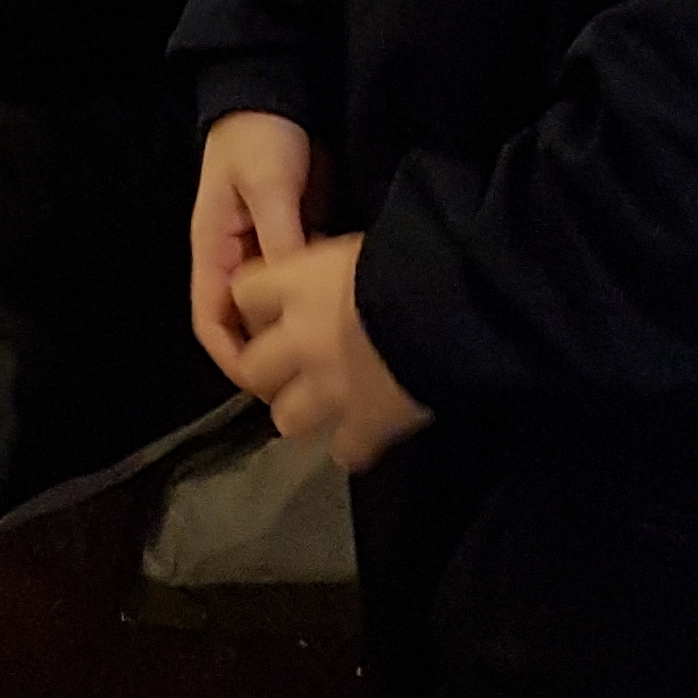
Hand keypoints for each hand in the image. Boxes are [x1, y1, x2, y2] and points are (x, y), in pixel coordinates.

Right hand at [189, 112, 312, 371]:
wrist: (277, 90)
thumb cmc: (259, 137)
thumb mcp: (268, 187)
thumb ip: (280, 240)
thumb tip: (294, 302)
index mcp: (213, 249)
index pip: (210, 321)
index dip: (233, 359)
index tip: (268, 384)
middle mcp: (235, 259)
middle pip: (244, 325)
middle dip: (270, 358)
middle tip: (314, 382)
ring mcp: (264, 251)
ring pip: (275, 309)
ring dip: (296, 333)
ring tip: (334, 361)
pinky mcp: (292, 239)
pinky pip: (299, 286)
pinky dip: (315, 304)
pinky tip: (346, 317)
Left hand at [227, 234, 432, 469]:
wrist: (454, 306)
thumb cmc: (411, 257)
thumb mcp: (362, 245)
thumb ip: (334, 264)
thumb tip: (336, 267)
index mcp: (297, 287)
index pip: (244, 294)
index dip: (255, 303)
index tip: (272, 306)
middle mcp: (300, 340)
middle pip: (252, 369)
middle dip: (267, 371)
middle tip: (290, 368)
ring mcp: (329, 389)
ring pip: (286, 419)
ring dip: (302, 413)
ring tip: (323, 405)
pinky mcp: (365, 425)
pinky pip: (345, 452)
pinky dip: (353, 447)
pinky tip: (364, 437)